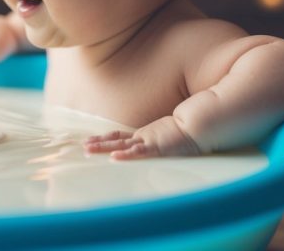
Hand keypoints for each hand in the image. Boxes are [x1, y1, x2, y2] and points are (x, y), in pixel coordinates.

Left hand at [84, 116, 201, 159]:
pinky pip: (138, 153)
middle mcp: (143, 138)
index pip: (121, 137)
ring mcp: (148, 142)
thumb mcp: (169, 137)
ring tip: (88, 149)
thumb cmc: (188, 131)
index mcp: (145, 135)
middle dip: (99, 143)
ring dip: (103, 148)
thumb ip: (161, 139)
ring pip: (121, 146)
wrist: (199, 125)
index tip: (93, 140)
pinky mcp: (156, 147)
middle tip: (84, 146)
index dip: (107, 138)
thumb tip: (156, 141)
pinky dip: (126, 156)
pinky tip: (114, 158)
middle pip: (116, 141)